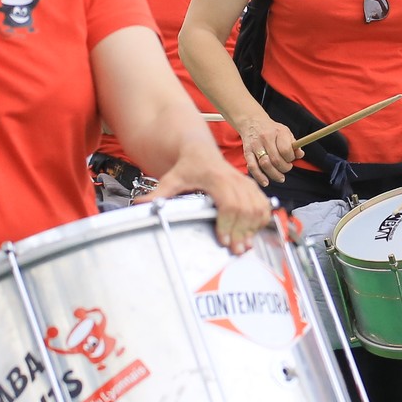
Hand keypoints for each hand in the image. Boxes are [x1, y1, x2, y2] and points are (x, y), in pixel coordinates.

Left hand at [149, 148, 273, 253]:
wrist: (200, 151)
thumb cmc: (188, 166)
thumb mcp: (171, 178)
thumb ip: (158, 194)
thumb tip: (139, 205)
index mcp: (216, 178)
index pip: (229, 203)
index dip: (228, 223)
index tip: (223, 240)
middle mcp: (234, 179)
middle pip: (245, 209)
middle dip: (242, 232)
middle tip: (236, 250)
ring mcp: (245, 183)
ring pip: (258, 207)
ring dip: (253, 228)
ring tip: (245, 246)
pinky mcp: (251, 187)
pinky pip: (263, 204)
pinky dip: (262, 220)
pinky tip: (254, 232)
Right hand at [233, 115, 298, 185]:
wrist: (252, 122)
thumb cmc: (272, 130)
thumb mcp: (285, 132)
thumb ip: (294, 144)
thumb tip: (300, 155)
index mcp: (278, 132)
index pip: (286, 150)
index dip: (290, 158)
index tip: (291, 160)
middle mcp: (266, 138)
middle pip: (276, 160)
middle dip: (284, 168)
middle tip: (286, 168)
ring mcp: (255, 146)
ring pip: (265, 165)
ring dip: (274, 174)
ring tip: (280, 177)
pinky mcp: (247, 152)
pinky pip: (253, 167)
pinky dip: (259, 177)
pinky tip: (266, 182)